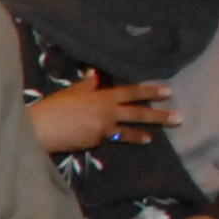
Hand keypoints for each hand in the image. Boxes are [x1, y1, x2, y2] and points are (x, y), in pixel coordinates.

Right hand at [28, 76, 174, 153]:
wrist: (39, 130)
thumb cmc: (52, 107)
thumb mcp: (71, 92)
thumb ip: (86, 85)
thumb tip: (94, 74)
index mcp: (102, 97)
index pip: (132, 93)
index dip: (150, 91)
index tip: (168, 91)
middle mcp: (108, 114)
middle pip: (138, 114)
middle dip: (159, 116)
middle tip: (179, 118)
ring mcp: (103, 131)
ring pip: (125, 133)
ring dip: (140, 135)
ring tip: (151, 138)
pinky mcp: (95, 144)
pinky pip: (102, 140)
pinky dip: (100, 138)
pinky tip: (89, 137)